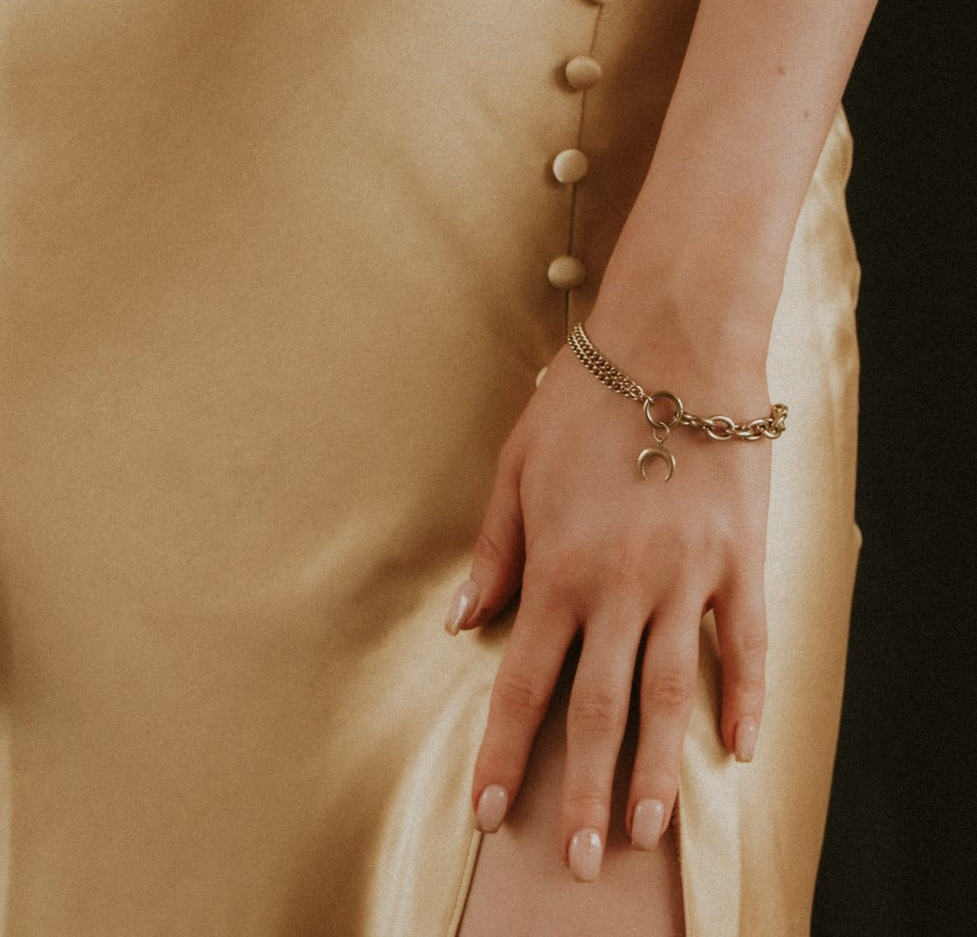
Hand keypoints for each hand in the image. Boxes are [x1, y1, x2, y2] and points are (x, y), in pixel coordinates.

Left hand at [444, 307, 771, 879]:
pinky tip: (738, 748)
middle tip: (579, 860)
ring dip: (659, 770)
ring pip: (670, 694)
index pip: (524, 684)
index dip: (505, 754)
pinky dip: (745, 699)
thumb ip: (493, 551)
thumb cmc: (582, 403)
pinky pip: (746, 645)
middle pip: (598, 709)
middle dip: (581, 790)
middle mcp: (620, 588)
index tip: (491, 809)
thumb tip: (461, 622)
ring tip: (647, 832)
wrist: (671, 347)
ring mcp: (687, 579)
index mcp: (557, 569)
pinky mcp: (740, 561)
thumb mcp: (514, 469)